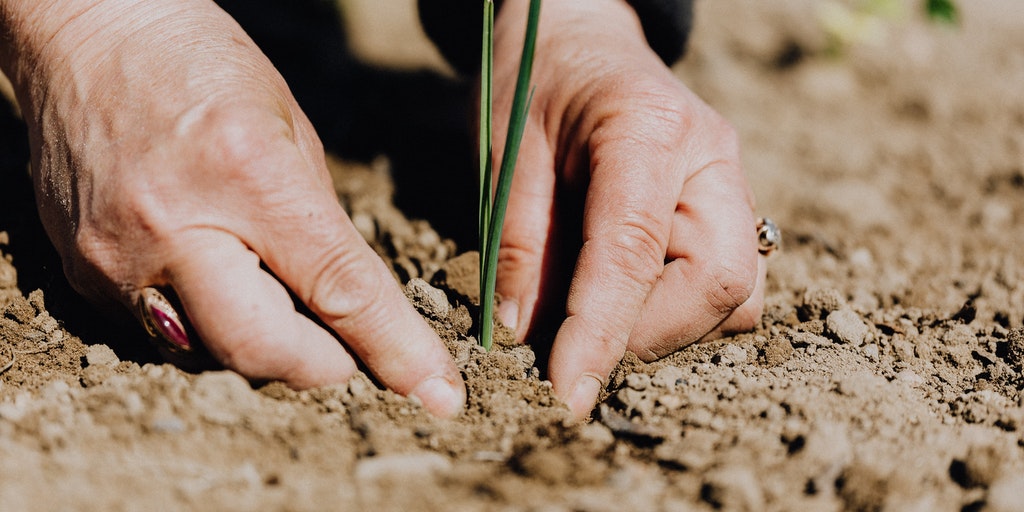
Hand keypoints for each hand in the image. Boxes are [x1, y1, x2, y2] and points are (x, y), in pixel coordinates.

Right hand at [0, 0, 463, 415]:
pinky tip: (216, 278)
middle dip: (321, 365)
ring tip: (273, 294)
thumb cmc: (201, 64)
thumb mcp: (291, 130)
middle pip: (264, 351)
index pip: (338, 289)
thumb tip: (354, 307)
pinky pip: (164, 335)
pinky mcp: (83, 274)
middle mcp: (174, 226)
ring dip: (263, 347)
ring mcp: (117, 258)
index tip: (437, 394)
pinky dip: (208, 325)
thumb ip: (323, 226)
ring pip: (212, 355)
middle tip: (343, 347)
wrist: (85, 33)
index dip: (395, 350)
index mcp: (247, 174)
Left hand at [491, 0, 765, 420]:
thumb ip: (517, 240)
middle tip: (575, 344)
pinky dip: (680, 310)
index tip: (566, 392)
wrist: (579, 34)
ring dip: (667, 328)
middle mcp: (711, 158)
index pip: (634, 251)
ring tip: (596, 314)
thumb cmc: (535, 80)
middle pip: (719, 282)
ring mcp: (731, 182)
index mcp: (648, 128)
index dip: (600, 332)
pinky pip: (730, 284)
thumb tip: (524, 333)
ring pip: (736, 294)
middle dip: (647, 335)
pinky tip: (627, 294)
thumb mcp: (505, 149)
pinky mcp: (729, 207)